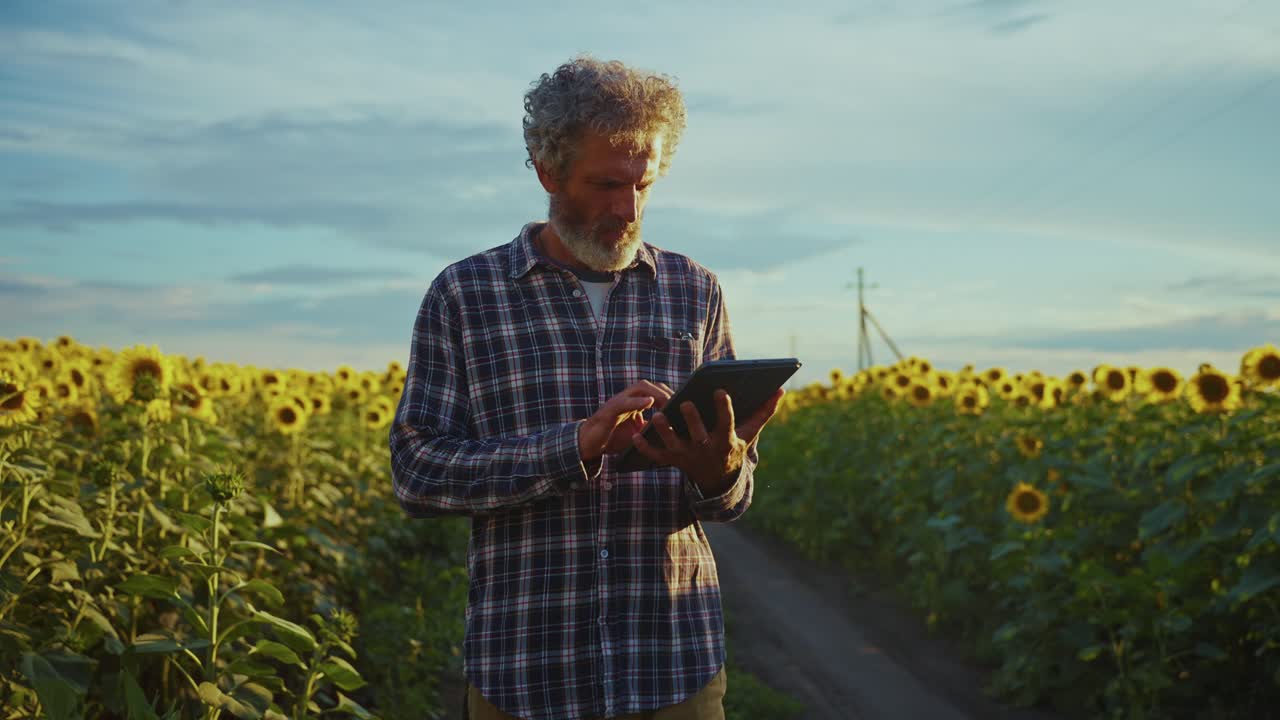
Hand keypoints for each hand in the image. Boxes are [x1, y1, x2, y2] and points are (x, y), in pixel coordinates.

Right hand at [578, 380, 673, 461]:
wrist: (591, 443)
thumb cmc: (615, 437)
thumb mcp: (638, 432)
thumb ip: (652, 427)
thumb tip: (673, 431)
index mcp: (636, 401)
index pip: (657, 391)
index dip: (671, 394)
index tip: (686, 402)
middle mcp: (628, 397)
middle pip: (652, 386)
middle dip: (667, 391)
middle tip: (681, 400)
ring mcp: (619, 401)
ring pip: (640, 388)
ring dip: (656, 393)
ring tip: (669, 401)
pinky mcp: (609, 410)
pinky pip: (624, 402)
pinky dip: (637, 401)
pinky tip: (649, 402)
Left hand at [632, 387, 784, 492]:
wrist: (718, 480)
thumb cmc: (733, 448)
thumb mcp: (749, 434)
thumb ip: (763, 412)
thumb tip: (781, 390)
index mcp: (724, 442)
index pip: (725, 424)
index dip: (723, 408)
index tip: (720, 391)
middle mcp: (705, 450)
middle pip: (697, 436)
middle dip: (691, 421)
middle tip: (685, 403)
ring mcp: (687, 457)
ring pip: (673, 446)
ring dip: (664, 432)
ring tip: (657, 416)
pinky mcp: (673, 461)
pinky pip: (656, 456)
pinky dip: (645, 447)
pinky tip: (635, 434)